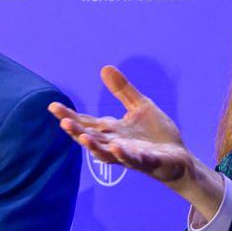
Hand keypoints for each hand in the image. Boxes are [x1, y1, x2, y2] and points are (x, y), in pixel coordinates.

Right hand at [49, 66, 227, 221]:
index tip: (53, 106)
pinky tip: (117, 147)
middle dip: (76, 131)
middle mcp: (115, 144)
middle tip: (62, 122)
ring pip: (106, 153)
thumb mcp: (140, 106)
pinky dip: (124, 155)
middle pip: (91, 138)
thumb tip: (104, 68)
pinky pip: (132, 160)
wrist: (178, 157)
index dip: (69, 115)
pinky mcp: (147, 162)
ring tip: (82, 136)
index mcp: (112, 131)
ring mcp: (129, 155)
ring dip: (93, 146)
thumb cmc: (156, 134)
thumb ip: (122, 90)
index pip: (86, 122)